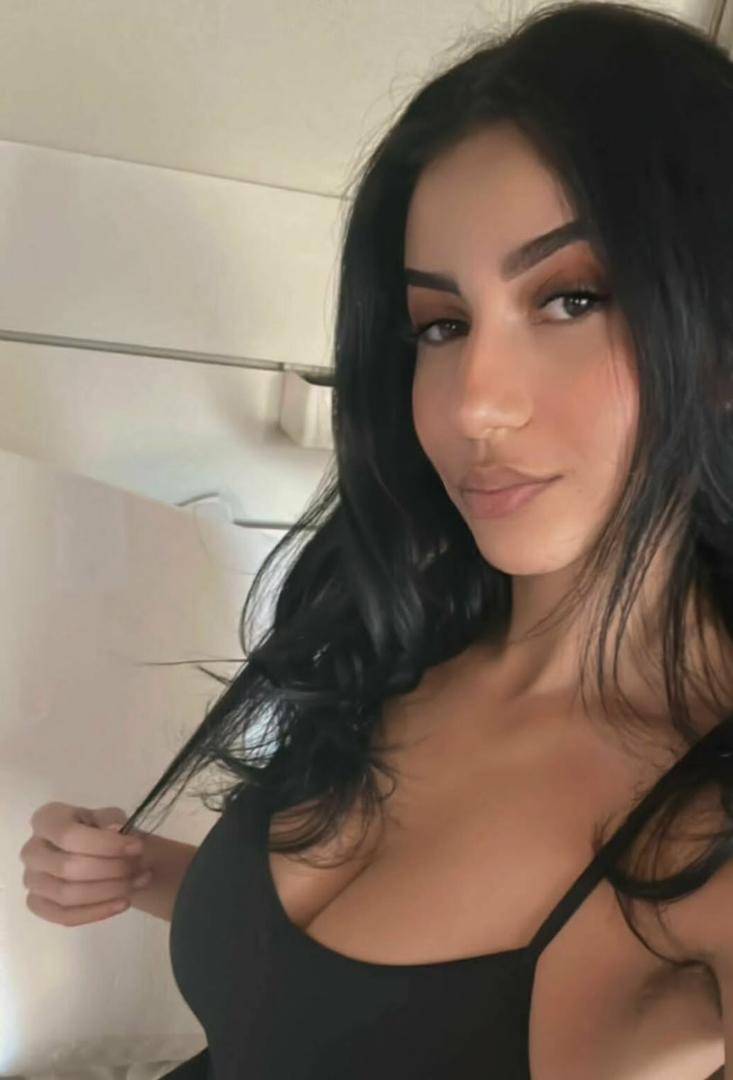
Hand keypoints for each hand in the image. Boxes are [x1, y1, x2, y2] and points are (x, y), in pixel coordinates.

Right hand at [19, 802, 152, 926]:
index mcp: (46, 820)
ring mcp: (31, 880)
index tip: (137, 847)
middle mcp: (31, 850)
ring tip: (136, 883)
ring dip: (107, 892)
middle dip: (110, 870)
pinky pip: (64, 917)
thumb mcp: (109, 816)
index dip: (105, 844)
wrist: (97, 851)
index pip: (69, 835)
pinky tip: (123, 902)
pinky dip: (97, 912)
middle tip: (138, 867)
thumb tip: (114, 830)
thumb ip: (111, 821)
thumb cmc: (101, 830)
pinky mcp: (37, 904)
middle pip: (67, 868)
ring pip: (66, 895)